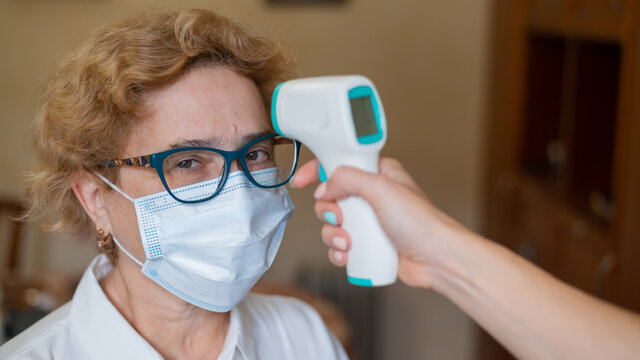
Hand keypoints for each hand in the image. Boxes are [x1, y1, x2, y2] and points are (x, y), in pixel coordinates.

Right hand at [291, 158, 468, 288]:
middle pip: (330, 197)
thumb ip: (348, 179)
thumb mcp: (381, 189)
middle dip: (328, 211)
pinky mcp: (367, 243)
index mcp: (377, 173)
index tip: (300, 181)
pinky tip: (348, 254)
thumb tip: (325, 187)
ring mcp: (368, 221)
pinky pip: (339, 244)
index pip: (339, 164)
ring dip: (333, 234)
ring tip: (349, 242)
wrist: (436, 259)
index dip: (316, 171)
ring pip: (331, 223)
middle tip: (340, 217)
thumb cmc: (421, 223)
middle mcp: (371, 196)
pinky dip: (338, 251)